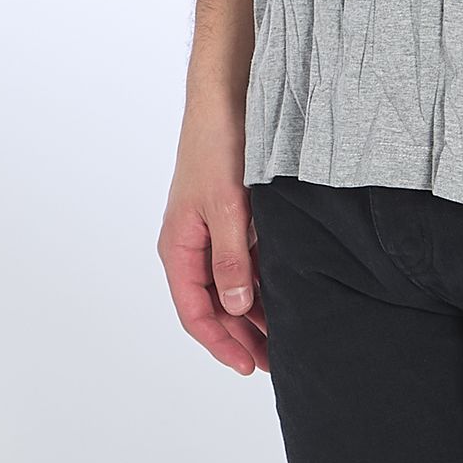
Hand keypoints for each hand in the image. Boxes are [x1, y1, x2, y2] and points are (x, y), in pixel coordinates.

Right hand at [156, 97, 267, 374]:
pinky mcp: (229, 213)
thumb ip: (233, 258)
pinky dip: (258, 280)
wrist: (225, 95)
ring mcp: (210, 228)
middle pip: (213, 304)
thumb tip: (238, 308)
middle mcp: (191, 243)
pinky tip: (281, 292)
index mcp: (179, 246)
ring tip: (282, 334)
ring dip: (252, 310)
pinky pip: (241, 259)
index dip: (221, 343)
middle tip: (273, 361)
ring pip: (229, 283)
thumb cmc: (218, 144)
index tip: (248, 366)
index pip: (195, 312)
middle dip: (240, 335)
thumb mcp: (228, 206)